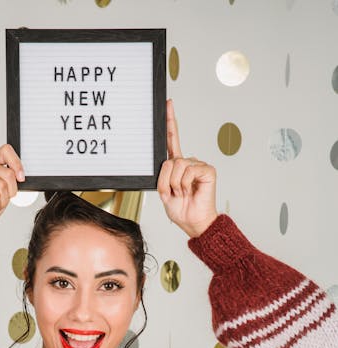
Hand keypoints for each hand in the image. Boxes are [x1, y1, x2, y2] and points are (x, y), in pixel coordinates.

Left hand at [157, 100, 217, 237]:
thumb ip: (162, 174)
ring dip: (174, 184)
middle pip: (169, 160)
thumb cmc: (180, 208)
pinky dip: (185, 184)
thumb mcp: (164, 191)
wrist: (193, 221)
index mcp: (176, 165)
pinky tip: (190, 190)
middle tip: (172, 193)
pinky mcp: (207, 170)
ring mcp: (198, 165)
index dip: (170, 122)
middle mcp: (187, 162)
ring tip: (181, 193)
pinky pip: (188, 170)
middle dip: (165, 181)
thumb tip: (166, 162)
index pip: (172, 140)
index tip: (168, 105)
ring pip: (177, 165)